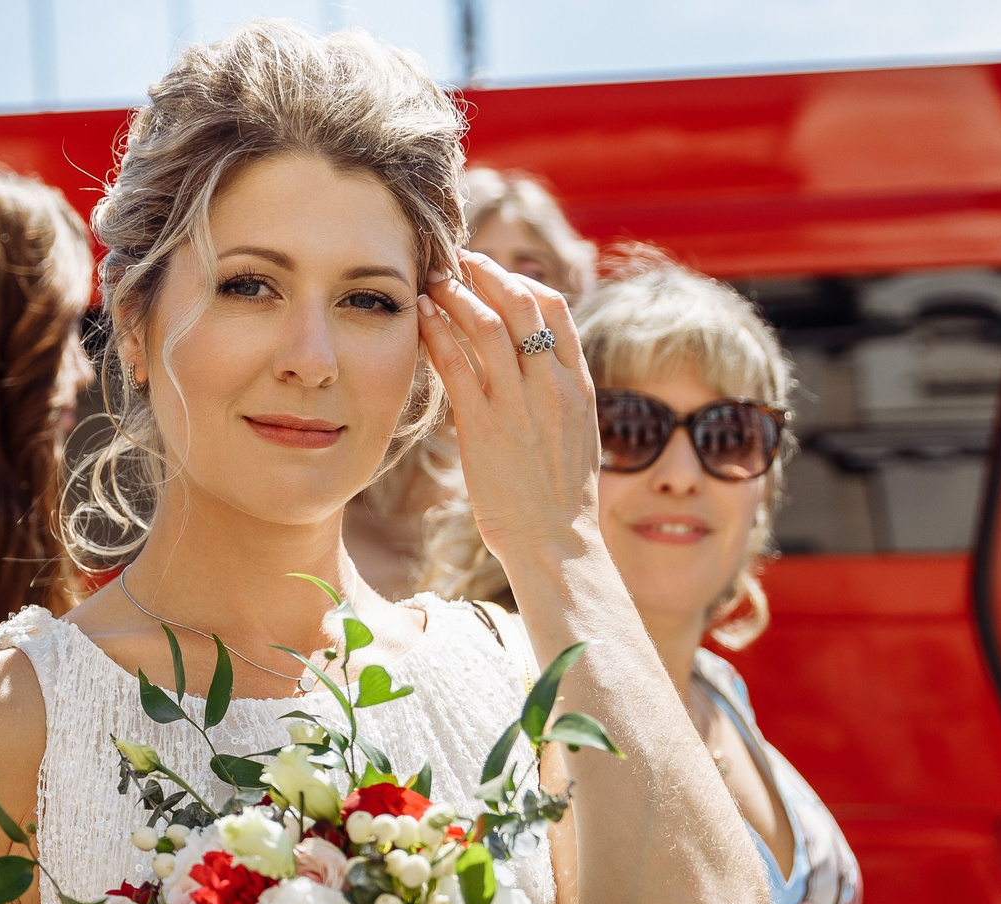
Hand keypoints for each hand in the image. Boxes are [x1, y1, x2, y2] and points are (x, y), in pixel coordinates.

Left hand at [417, 250, 599, 564]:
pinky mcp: (485, 430)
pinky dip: (437, 335)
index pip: (555, 309)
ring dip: (456, 295)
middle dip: (485, 273)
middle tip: (456, 260)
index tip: (493, 273)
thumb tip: (534, 372)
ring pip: (488, 327)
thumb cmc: (560, 500)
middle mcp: (553, 387)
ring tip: (432, 281)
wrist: (557, 545)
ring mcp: (520, 407)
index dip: (520, 280)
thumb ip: (557, 398)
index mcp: (579, 385)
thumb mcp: (574, 436)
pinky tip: (421, 319)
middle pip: (521, 304)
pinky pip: (458, 367)